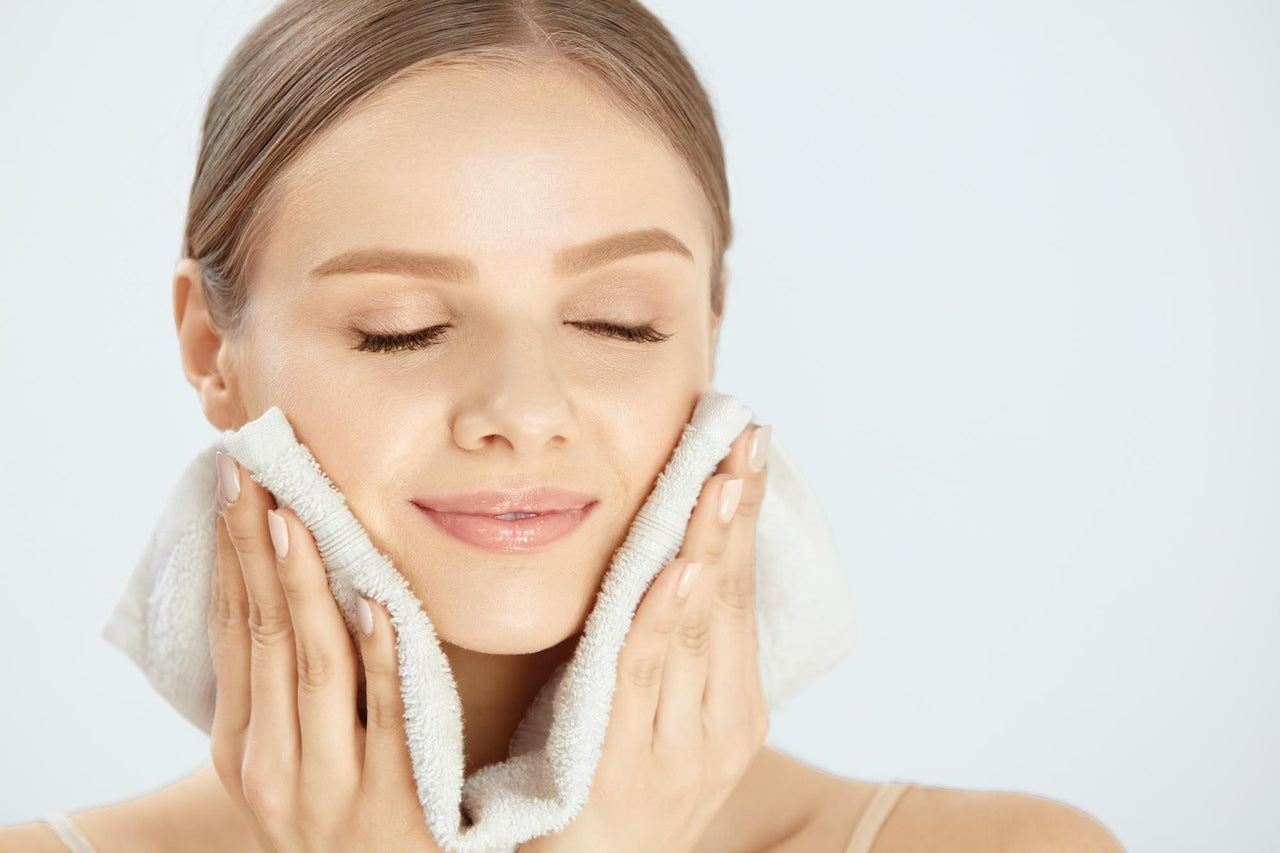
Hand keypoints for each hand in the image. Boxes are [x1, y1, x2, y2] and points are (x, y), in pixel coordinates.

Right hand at [206, 451, 442, 851]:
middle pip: (263, 638)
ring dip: (305, 586)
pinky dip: (380, 657)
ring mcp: (329, 791)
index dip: (229, 558)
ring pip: (314, 668)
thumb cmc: (343, 819)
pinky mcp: (392, 806)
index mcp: (241, 751)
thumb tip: (284, 584)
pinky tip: (376, 602)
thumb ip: (286, 690)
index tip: (233, 490)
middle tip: (255, 475)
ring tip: (299, 517)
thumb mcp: (293, 760)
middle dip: (257, 550)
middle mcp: (271, 770)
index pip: (231, 635)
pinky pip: (387, 718)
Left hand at [519, 422, 771, 852]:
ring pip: (696, 629)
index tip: (748, 450)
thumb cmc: (608, 794)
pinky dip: (664, 618)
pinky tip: (679, 568)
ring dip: (706, 547)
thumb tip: (665, 560)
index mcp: (735, 712)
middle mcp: (721, 729)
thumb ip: (665, 654)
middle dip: (735, 513)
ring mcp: (681, 752)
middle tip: (742, 439)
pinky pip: (644, 677)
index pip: (740, 595)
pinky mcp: (627, 771)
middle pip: (729, 600)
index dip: (744, 520)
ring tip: (717, 480)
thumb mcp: (654, 722)